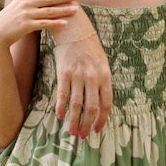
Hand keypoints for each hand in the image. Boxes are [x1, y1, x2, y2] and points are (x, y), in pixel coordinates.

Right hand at [0, 0, 78, 51]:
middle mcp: (25, 3)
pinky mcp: (27, 25)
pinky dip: (56, 23)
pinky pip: (45, 24)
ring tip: (75, 9)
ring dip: (64, 10)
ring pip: (49, 11)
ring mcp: (26, 14)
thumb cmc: (9, 19)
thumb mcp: (16, 4)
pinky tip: (65, 23)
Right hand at [51, 18, 111, 138]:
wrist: (74, 29)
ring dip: (74, 121)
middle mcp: (92, 77)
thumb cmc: (89, 47)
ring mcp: (78, 75)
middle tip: (83, 136)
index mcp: (105, 76)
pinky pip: (62, 94)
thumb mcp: (102, 63)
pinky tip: (60, 116)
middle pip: (91, 108)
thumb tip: (99, 104)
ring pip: (76, 105)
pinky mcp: (64, 72)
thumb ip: (101, 82)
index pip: (106, 104)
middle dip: (87, 125)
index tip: (97, 130)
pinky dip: (61, 107)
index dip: (101, 119)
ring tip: (72, 132)